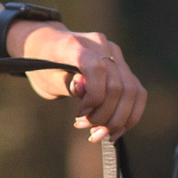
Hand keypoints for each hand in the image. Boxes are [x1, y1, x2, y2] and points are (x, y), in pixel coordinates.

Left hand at [16, 24, 145, 140]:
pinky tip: (113, 128)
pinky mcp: (121, 64)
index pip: (97, 68)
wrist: (47, 44)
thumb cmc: (42, 64)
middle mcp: (100, 44)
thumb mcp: (45, 78)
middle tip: (88, 129)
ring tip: (100, 133)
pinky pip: (136, 91)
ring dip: (119, 119)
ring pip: (132, 90)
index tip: (79, 113)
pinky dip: (129, 114)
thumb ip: (65, 83)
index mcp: (76, 45)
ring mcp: (114, 52)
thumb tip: (82, 89)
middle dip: (105, 115)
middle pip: (118, 85)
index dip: (93, 96)